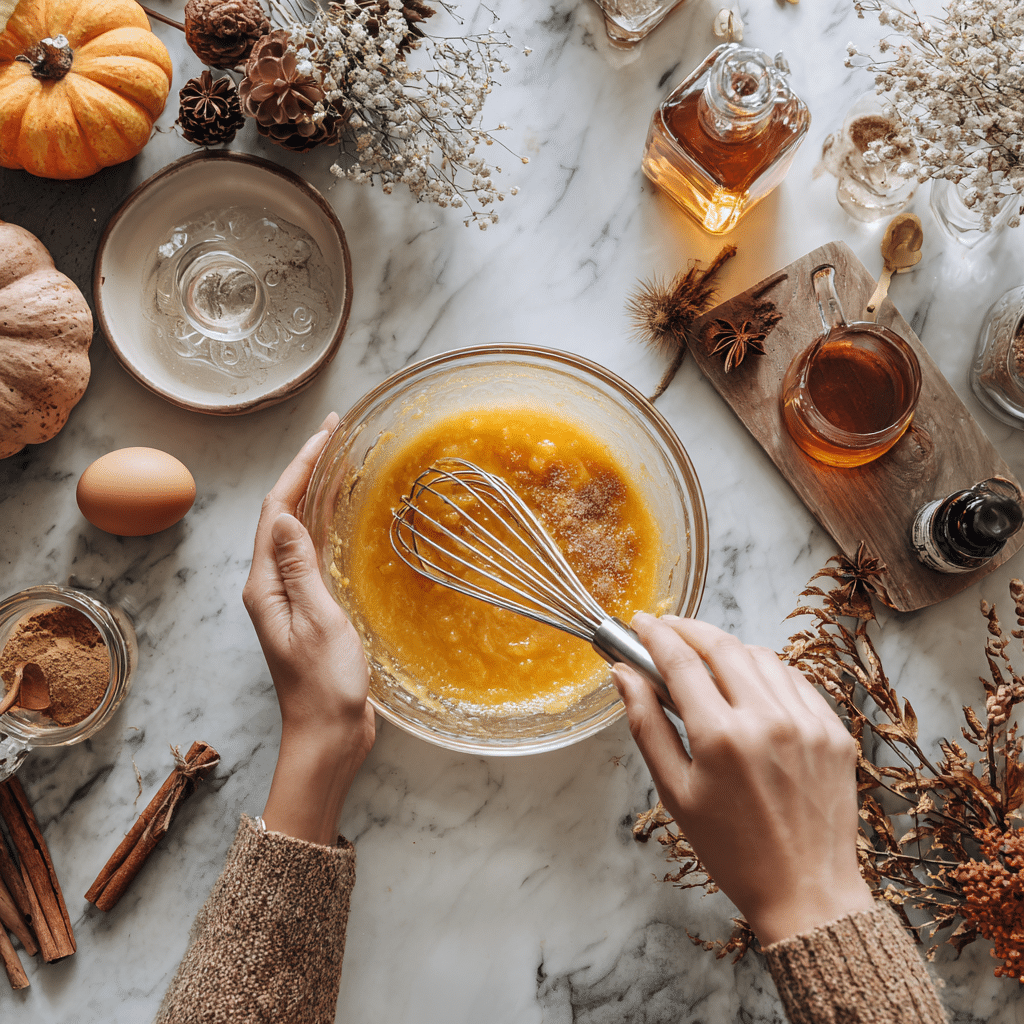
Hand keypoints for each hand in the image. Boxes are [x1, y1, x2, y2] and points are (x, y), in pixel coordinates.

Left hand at [242, 413, 374, 844]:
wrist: (328, 735)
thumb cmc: (326, 685)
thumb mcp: (318, 622)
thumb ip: (301, 568)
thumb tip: (286, 515)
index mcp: (266, 585)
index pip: (276, 510)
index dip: (300, 467)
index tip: (326, 434)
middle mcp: (271, 585)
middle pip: (283, 513)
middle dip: (307, 470)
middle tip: (337, 434)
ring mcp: (289, 596)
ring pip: (298, 530)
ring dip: (315, 493)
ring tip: (341, 461)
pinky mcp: (309, 608)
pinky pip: (313, 552)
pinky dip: (326, 524)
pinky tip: (343, 515)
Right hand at [613, 615, 873, 945]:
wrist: (806, 892)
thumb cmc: (732, 850)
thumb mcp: (675, 792)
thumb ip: (647, 726)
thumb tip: (624, 674)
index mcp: (721, 738)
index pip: (681, 661)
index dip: (656, 634)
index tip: (641, 623)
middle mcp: (768, 720)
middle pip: (721, 645)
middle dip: (688, 629)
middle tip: (667, 629)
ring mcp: (807, 722)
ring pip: (760, 656)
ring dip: (727, 649)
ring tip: (706, 661)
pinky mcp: (834, 731)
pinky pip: (795, 680)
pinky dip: (766, 672)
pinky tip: (749, 685)